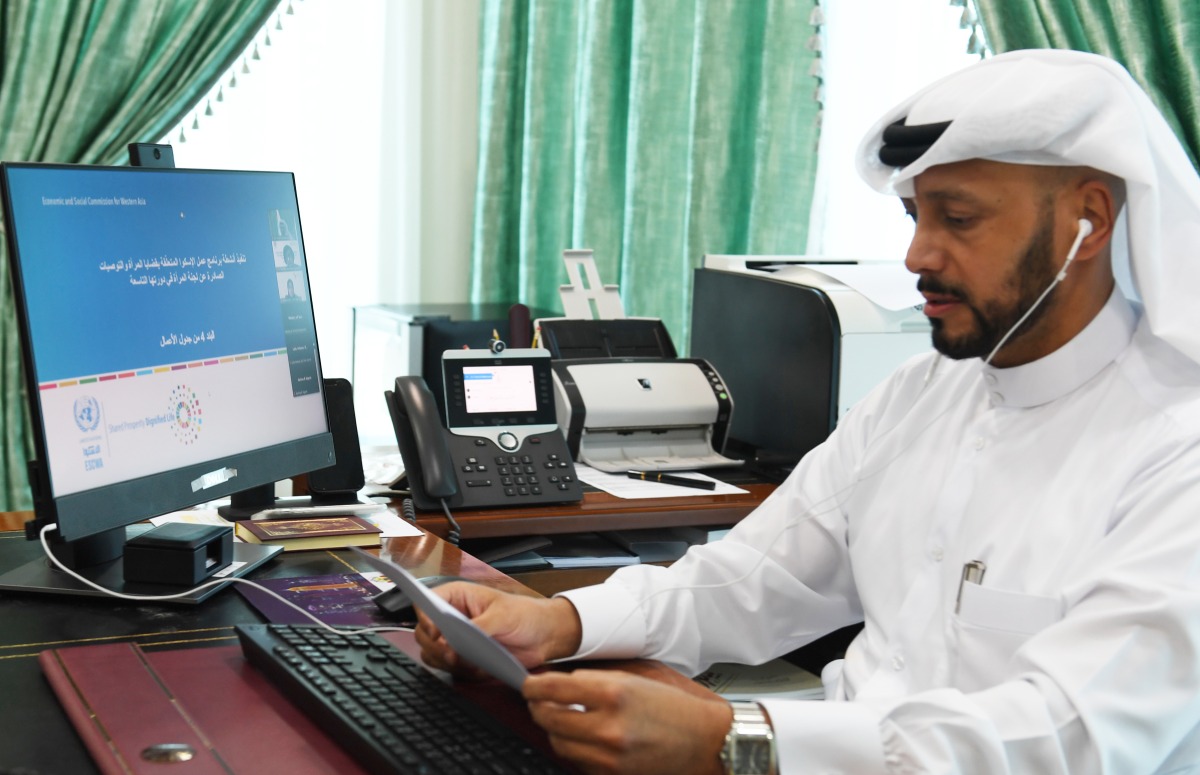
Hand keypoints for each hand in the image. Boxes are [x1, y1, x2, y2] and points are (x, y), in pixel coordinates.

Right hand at [413, 583, 581, 675]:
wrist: (543, 635)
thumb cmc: (524, 614)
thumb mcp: (503, 615)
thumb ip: (480, 626)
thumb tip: (459, 639)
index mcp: (457, 596)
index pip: (426, 603)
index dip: (425, 618)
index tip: (436, 632)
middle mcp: (451, 617)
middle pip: (424, 632)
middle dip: (435, 646)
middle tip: (452, 653)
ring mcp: (455, 638)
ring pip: (432, 653)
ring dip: (445, 661)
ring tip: (467, 661)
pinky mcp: (464, 657)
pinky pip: (448, 668)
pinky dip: (458, 671)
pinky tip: (476, 667)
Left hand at [523, 669, 731, 774]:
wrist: (706, 742)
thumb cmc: (675, 706)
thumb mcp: (637, 678)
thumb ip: (598, 679)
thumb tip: (562, 681)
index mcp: (615, 694)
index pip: (553, 689)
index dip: (534, 685)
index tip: (529, 683)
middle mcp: (608, 726)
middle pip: (548, 718)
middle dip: (538, 707)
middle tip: (538, 700)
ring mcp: (609, 756)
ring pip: (558, 743)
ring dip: (553, 729)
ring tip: (560, 718)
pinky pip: (576, 761)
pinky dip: (573, 748)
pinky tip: (581, 737)